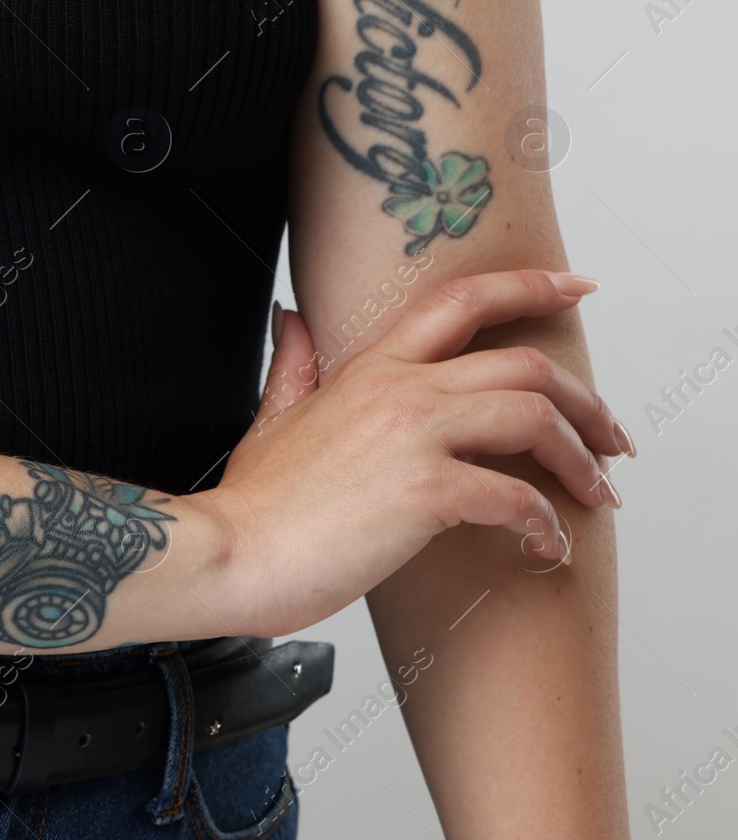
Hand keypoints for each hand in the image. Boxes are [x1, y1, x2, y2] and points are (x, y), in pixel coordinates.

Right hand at [192, 269, 627, 636]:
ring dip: (580, 458)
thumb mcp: (271, 418)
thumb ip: (293, 365)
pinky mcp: (425, 493)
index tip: (576, 286)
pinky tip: (546, 546)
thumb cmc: (252, 506)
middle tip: (612, 436)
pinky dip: (546, 523)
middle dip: (587, 399)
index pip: (462, 301)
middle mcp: (399, 392)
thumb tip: (292, 319)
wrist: (227, 555)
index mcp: (369, 371)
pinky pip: (516, 496)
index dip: (529, 285)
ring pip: (534, 416)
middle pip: (525, 362)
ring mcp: (414, 438)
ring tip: (596, 493)